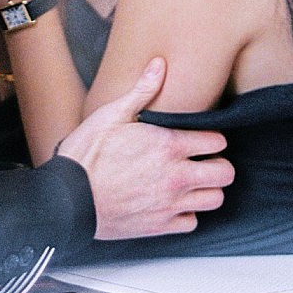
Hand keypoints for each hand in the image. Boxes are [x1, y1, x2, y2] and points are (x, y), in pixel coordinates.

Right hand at [56, 58, 233, 238]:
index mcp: (168, 145)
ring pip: (214, 199)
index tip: (202, 139)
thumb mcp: (111, 114)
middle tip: (203, 161)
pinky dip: (187, 214)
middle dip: (218, 164)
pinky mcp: (159, 226)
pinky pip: (192, 223)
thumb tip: (159, 66)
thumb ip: (142, 91)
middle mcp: (175, 177)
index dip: (212, 138)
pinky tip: (174, 202)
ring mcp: (169, 204)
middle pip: (225, 173)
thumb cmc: (86, 155)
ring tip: (192, 182)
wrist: (68, 198)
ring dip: (207, 189)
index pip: (217, 142)